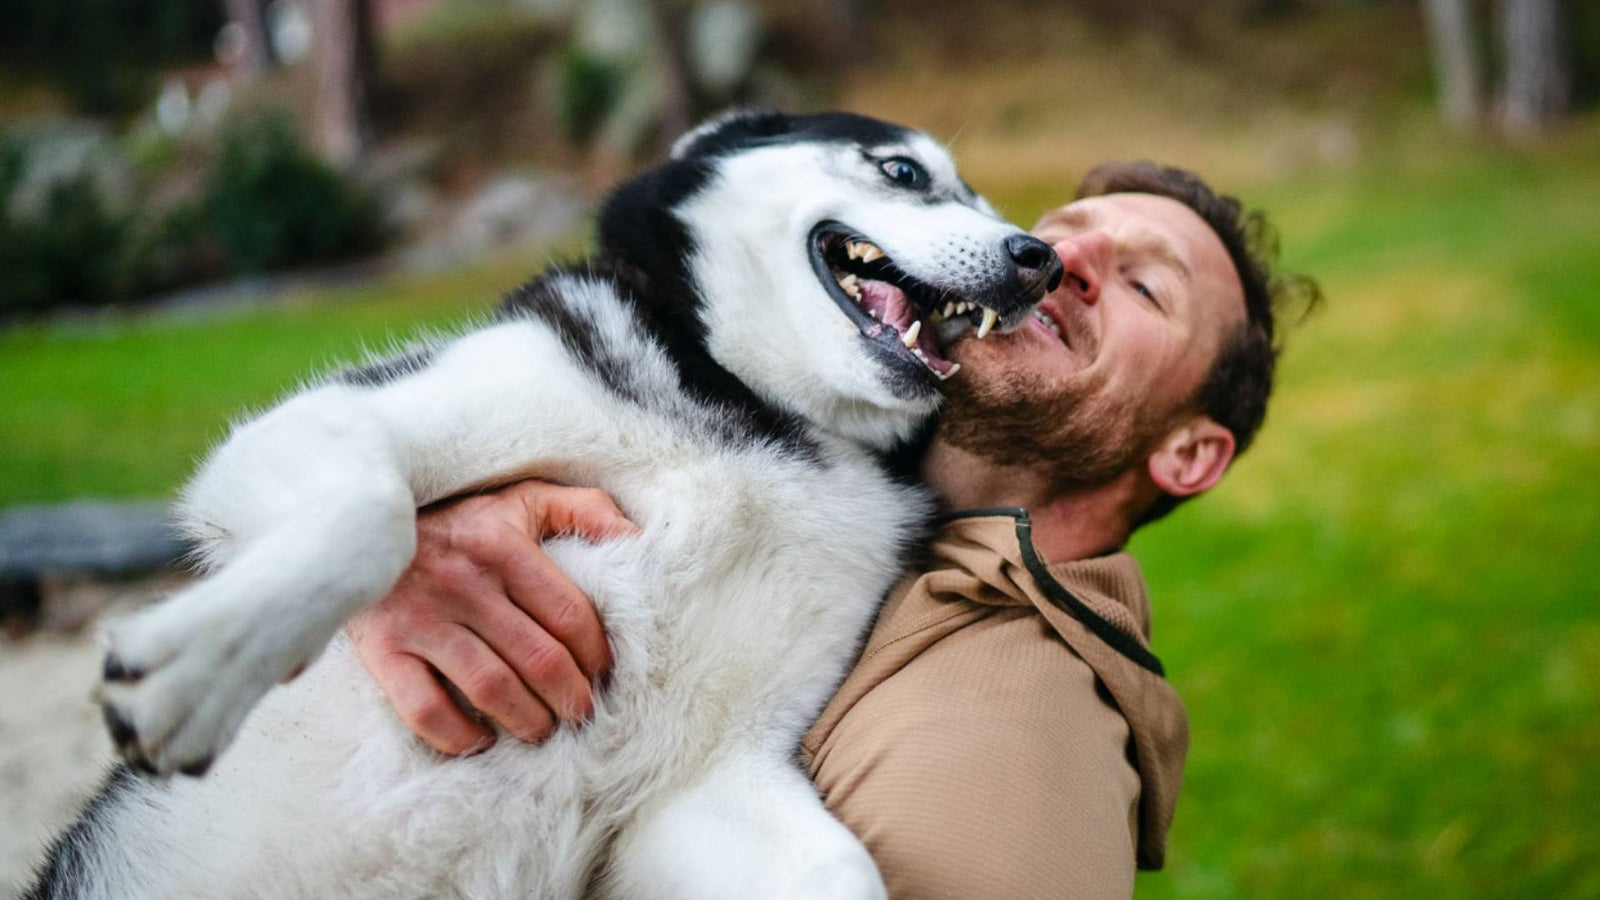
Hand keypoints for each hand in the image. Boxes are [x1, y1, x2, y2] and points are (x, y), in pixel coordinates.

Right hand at [347, 480, 637, 754]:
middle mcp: (465, 584)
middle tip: (581, 712)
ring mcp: (421, 620)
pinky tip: (481, 739)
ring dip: (529, 721)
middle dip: (571, 697)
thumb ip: (580, 509)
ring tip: (543, 729)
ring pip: (493, 689)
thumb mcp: (518, 498)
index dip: (596, 654)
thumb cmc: (454, 518)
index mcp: (503, 546)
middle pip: (539, 659)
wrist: (357, 523)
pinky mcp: (383, 650)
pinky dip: (459, 735)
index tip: (603, 673)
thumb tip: (636, 538)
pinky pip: (426, 709)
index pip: (570, 615)